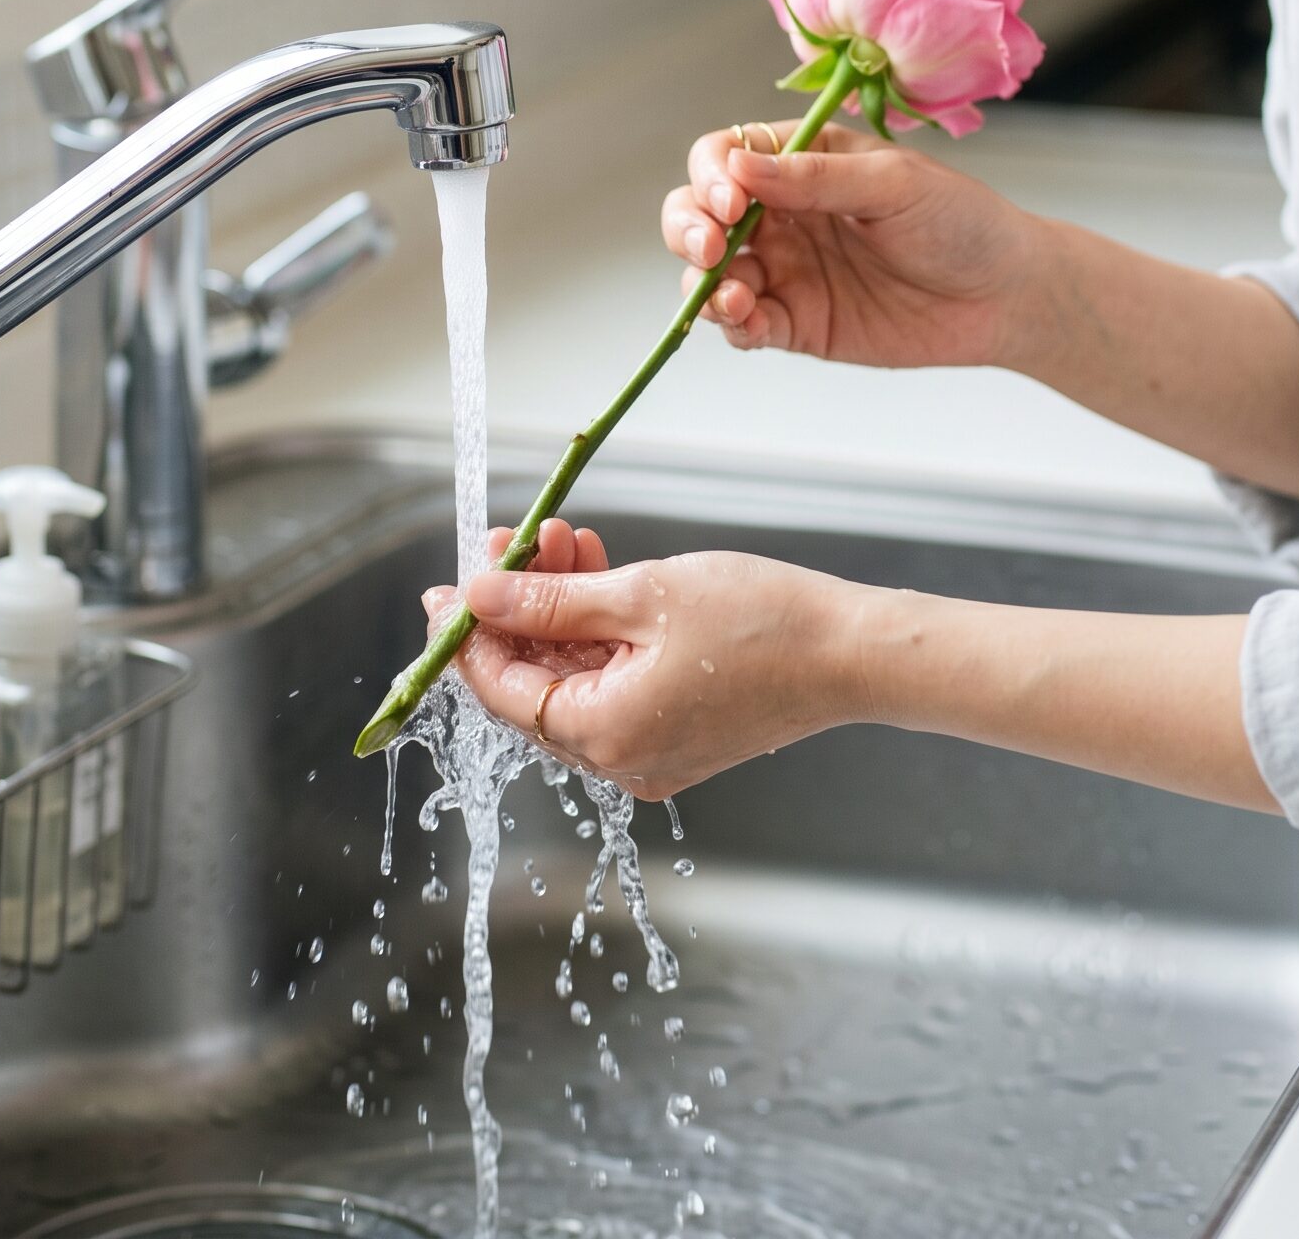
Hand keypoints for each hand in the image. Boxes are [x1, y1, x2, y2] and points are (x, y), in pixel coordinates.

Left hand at [426, 519, 856, 798]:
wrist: (851, 651)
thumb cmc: (761, 623)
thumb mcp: (641, 595)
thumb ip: (551, 599)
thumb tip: (481, 595)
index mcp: (605, 736)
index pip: (503, 691)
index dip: (468, 637)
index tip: (446, 590)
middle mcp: (621, 758)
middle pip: (535, 684)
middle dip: (518, 608)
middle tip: (509, 542)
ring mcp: (652, 749)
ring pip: (575, 676)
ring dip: (560, 608)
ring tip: (560, 540)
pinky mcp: (678, 729)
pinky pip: (613, 681)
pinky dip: (598, 630)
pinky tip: (595, 570)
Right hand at [661, 119, 1040, 368]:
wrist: (1007, 295)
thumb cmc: (961, 221)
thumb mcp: (894, 184)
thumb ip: (816, 177)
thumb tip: (740, 165)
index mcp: (802, 161)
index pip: (725, 156)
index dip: (712, 175)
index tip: (732, 198)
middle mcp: (782, 214)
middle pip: (699, 213)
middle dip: (688, 228)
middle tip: (714, 246)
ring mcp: (786, 270)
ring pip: (711, 274)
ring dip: (705, 283)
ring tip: (733, 296)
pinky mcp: (798, 324)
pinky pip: (745, 325)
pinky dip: (732, 326)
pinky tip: (749, 321)